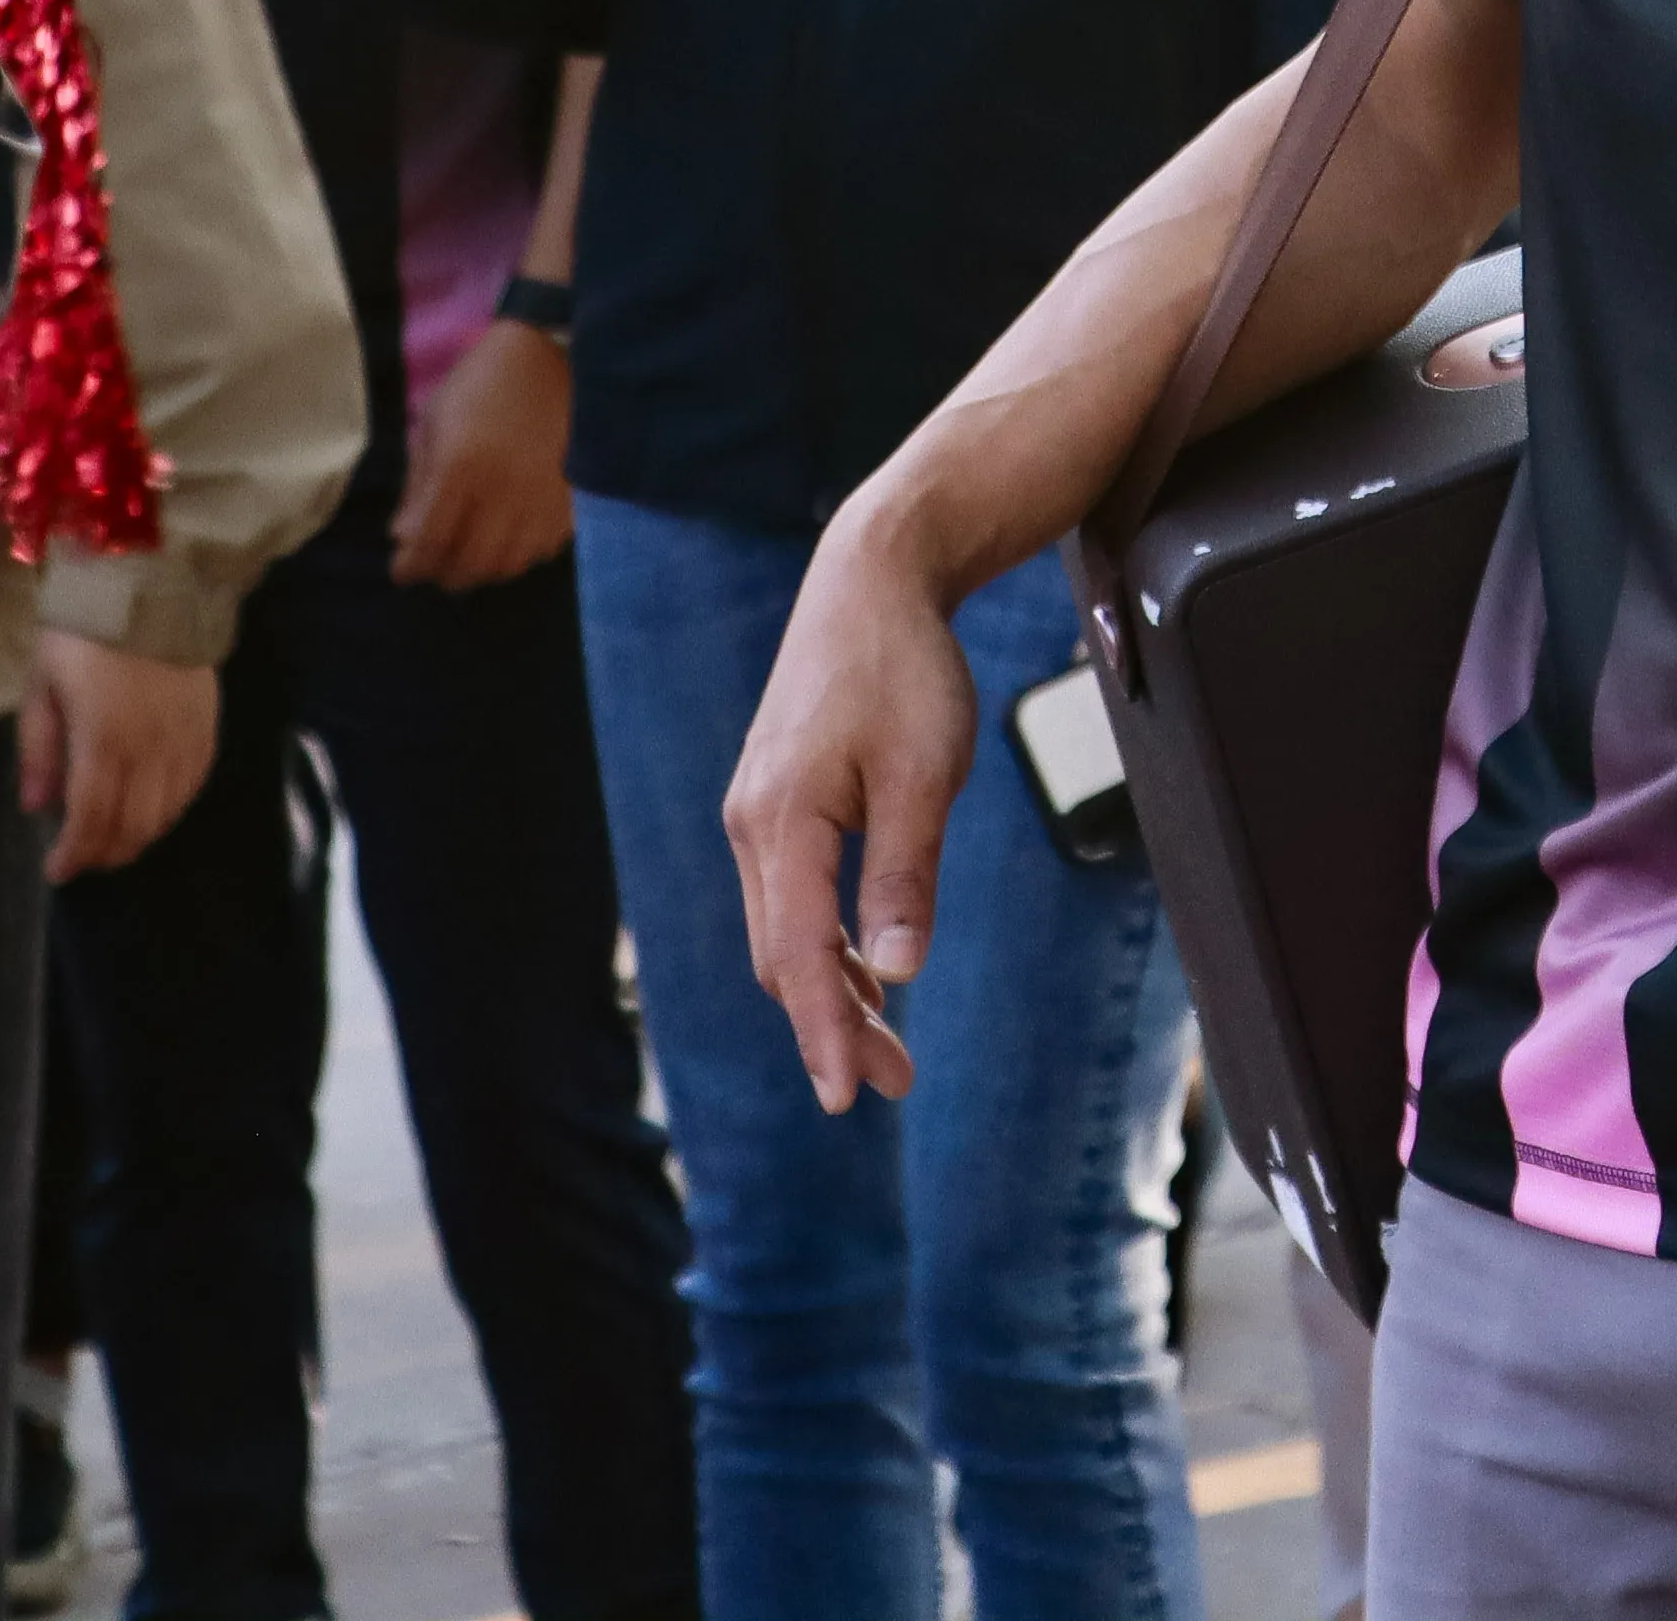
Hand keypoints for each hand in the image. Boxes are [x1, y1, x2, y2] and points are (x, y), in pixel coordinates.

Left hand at [23, 633, 221, 881]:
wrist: (151, 583)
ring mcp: (183, 740)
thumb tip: (37, 806)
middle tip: (83, 860)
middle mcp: (149, 750)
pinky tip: (155, 810)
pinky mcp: (207, 726)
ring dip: (139, 836)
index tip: (57, 871)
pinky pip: (194, 784)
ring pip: (166, 812)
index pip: (91, 819)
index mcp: (102, 741)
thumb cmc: (83, 633)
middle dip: (105, 852)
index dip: (74, 854)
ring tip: (115, 840)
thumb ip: (40, 749)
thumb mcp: (42, 684)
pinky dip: (173, 808)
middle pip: (132, 825)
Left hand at [391, 317, 575, 591]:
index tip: (403, 571)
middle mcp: (502, 491)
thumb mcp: (434, 423)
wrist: (549, 356)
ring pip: (509, 565)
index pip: (430, 541)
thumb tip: (403, 537)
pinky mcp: (569, 500)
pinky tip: (506, 541)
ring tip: (469, 558)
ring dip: (483, 571)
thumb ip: (418, 485)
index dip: (411, 566)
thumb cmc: (480, 384)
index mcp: (460, 466)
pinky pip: (542, 550)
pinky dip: (519, 557)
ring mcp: (540, 499)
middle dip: (444, 574)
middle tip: (435, 567)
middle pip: (470, 564)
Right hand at [722, 517, 970, 1112]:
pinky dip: (824, 943)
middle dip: (833, 1027)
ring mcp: (757, 811)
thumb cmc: (905, 666)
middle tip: (894, 1086)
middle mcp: (752, 822)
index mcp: (782, 820)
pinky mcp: (775, 800)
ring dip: (831, 990)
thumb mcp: (924, 770)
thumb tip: (897, 971)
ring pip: (784, 930)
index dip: (824, 1033)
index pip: (798, 955)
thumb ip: (905, 872)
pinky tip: (867, 967)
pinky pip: (791, 894)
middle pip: (783, 955)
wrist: (871, 578)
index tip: (847, 1098)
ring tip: (889, 1046)